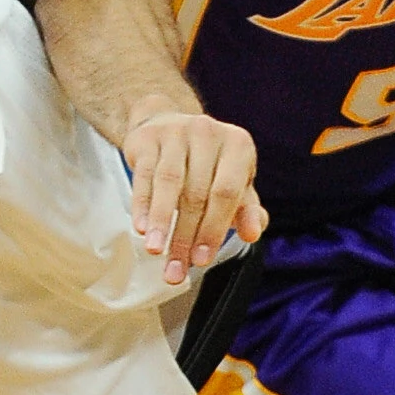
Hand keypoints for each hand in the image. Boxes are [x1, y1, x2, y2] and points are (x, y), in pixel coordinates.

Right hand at [123, 94, 268, 283]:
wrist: (170, 124)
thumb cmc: (209, 164)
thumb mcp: (234, 183)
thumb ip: (246, 211)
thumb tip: (253, 234)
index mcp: (238, 146)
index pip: (228, 193)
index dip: (214, 229)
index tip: (202, 261)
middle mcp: (209, 133)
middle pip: (197, 193)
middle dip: (185, 236)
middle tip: (175, 269)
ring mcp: (177, 132)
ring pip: (169, 183)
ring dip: (161, 222)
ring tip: (155, 251)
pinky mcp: (149, 137)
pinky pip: (144, 175)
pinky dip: (142, 204)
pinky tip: (141, 228)